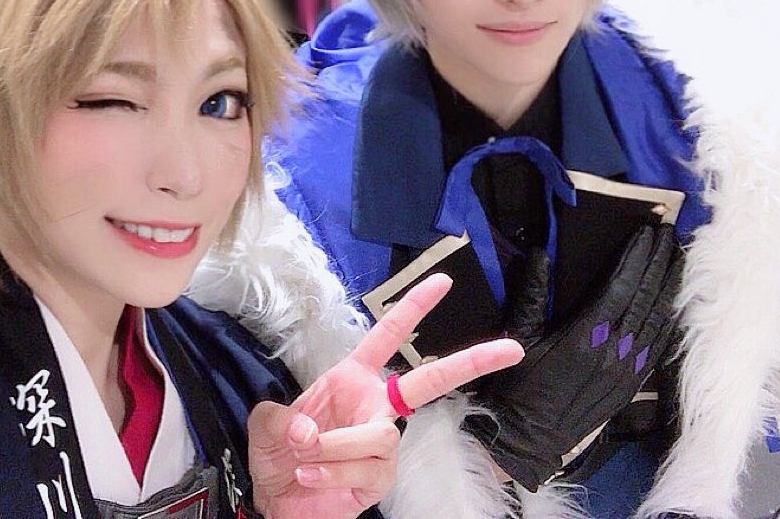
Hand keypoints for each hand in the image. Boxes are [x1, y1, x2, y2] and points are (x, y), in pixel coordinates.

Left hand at [248, 273, 524, 518]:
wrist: (275, 501)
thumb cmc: (278, 454)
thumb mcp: (268, 424)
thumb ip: (283, 418)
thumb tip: (312, 431)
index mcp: (354, 378)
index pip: (388, 336)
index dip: (413, 308)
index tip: (442, 281)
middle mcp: (376, 406)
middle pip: (431, 382)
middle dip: (471, 361)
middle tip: (511, 349)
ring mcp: (382, 445)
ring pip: (380, 435)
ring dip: (335, 445)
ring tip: (303, 456)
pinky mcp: (380, 480)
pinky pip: (366, 469)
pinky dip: (329, 470)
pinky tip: (308, 475)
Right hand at [481, 223, 683, 489]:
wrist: (528, 439)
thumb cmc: (518, 385)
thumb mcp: (518, 335)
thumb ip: (531, 293)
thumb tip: (539, 254)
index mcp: (585, 336)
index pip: (621, 287)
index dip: (637, 258)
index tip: (647, 232)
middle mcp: (613, 352)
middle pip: (645, 299)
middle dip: (659, 264)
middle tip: (670, 234)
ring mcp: (626, 371)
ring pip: (657, 321)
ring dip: (670, 287)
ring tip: (678, 258)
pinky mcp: (630, 385)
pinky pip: (658, 347)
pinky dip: (668, 320)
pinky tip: (674, 303)